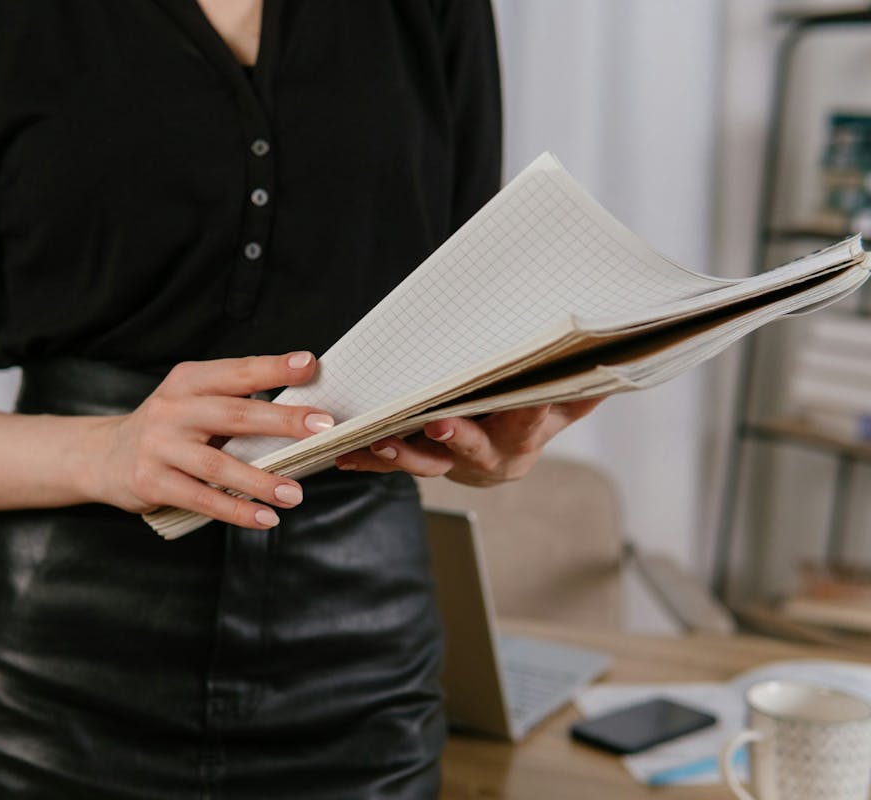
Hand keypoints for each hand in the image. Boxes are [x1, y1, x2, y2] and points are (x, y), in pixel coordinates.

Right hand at [89, 352, 333, 528]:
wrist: (102, 455)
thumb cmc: (166, 428)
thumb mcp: (190, 401)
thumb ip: (233, 402)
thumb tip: (299, 414)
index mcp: (188, 381)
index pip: (237, 372)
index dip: (273, 367)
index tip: (310, 364)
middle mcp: (172, 409)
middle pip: (234, 414)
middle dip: (282, 420)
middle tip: (321, 426)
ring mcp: (160, 446)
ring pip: (218, 464)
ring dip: (261, 480)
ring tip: (295, 493)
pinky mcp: (152, 482)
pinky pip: (202, 499)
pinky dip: (236, 510)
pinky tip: (264, 518)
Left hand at [333, 398, 603, 485]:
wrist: (502, 453)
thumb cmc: (528, 416)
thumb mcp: (560, 401)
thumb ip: (582, 384)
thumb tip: (620, 354)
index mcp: (526, 438)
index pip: (532, 421)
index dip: (529, 414)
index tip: (525, 401)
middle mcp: (490, 458)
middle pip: (475, 450)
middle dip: (457, 438)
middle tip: (439, 424)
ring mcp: (453, 466)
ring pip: (427, 463)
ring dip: (403, 453)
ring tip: (381, 439)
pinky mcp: (421, 464)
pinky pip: (392, 465)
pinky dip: (370, 459)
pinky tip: (347, 453)